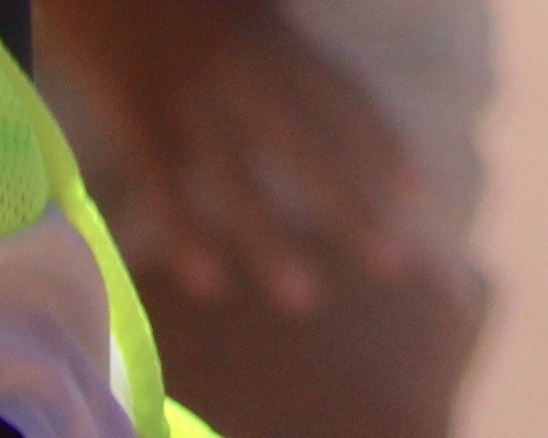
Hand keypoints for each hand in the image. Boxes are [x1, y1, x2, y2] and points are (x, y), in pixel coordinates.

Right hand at [47, 0, 442, 320]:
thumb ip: (265, 20)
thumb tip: (294, 56)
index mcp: (268, 24)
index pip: (341, 92)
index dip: (380, 143)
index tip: (417, 194)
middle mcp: (238, 58)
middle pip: (304, 144)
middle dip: (349, 204)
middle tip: (393, 264)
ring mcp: (185, 83)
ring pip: (237, 174)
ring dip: (271, 241)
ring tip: (303, 300)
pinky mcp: (130, 99)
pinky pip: (160, 176)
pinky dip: (183, 231)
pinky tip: (207, 284)